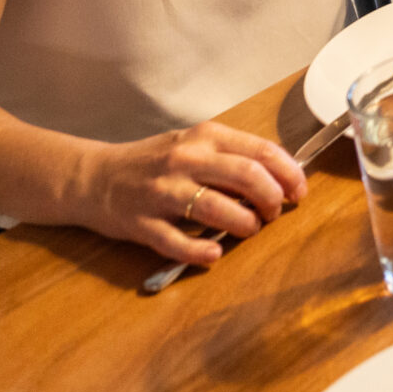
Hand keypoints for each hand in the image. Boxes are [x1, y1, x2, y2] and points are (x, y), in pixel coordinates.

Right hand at [86, 121, 306, 265]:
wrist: (93, 177)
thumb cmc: (152, 162)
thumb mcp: (193, 145)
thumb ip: (231, 157)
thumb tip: (278, 177)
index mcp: (204, 137)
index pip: (261, 151)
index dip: (289, 173)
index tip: (299, 192)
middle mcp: (186, 160)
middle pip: (248, 177)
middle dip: (272, 199)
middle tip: (274, 213)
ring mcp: (163, 192)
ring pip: (218, 209)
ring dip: (245, 224)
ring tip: (250, 230)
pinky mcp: (142, 223)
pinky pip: (178, 242)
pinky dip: (202, 251)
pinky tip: (215, 253)